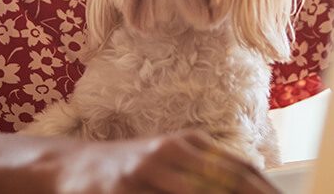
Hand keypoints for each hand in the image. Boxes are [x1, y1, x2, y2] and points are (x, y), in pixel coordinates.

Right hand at [49, 130, 279, 193]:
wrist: (68, 167)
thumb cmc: (131, 172)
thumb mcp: (170, 162)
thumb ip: (207, 174)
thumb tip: (255, 188)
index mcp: (187, 144)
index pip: (239, 169)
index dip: (265, 192)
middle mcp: (167, 153)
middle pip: (221, 184)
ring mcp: (141, 172)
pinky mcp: (117, 192)